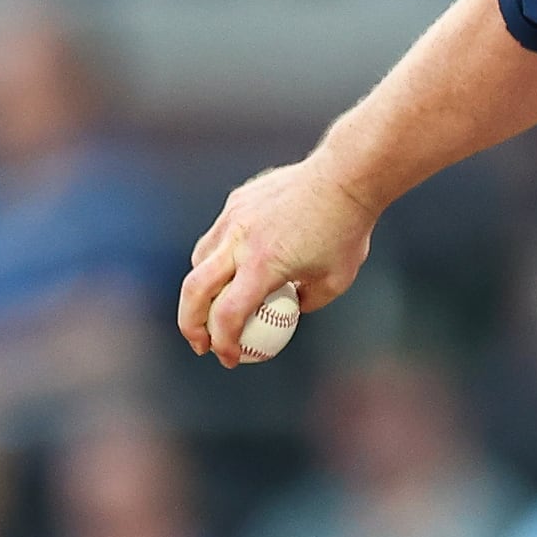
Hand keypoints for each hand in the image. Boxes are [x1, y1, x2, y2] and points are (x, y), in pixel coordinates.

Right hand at [179, 157, 379, 365]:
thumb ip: (306, 303)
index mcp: (263, 265)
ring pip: (199, 261)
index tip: (229, 359)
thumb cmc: (346, 231)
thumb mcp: (336, 281)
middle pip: (194, 290)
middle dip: (190, 325)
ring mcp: (234, 218)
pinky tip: (232, 269)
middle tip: (201, 344)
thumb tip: (286, 312)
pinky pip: (216, 237)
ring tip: (213, 308)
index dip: (223, 343)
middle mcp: (240, 241)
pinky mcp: (236, 201)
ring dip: (199, 291)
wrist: (345, 176)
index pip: (227, 314)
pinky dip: (215, 259)